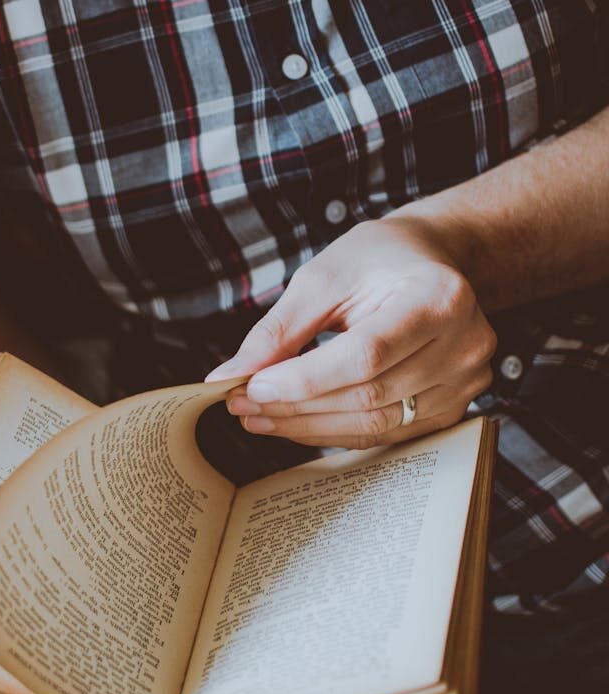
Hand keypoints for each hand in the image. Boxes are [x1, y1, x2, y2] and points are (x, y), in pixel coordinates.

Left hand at [205, 215, 496, 448]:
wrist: (431, 261)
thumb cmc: (379, 259)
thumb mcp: (325, 276)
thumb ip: (279, 328)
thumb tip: (229, 374)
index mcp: (439, 298)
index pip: (365, 354)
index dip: (304, 378)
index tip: (251, 385)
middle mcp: (464, 345)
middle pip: (369, 395)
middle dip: (296, 405)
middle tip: (242, 403)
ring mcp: (465, 382)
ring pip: (375, 424)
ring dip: (308, 427)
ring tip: (259, 415)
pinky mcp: (454, 408)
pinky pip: (386, 434)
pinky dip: (335, 432)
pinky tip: (296, 422)